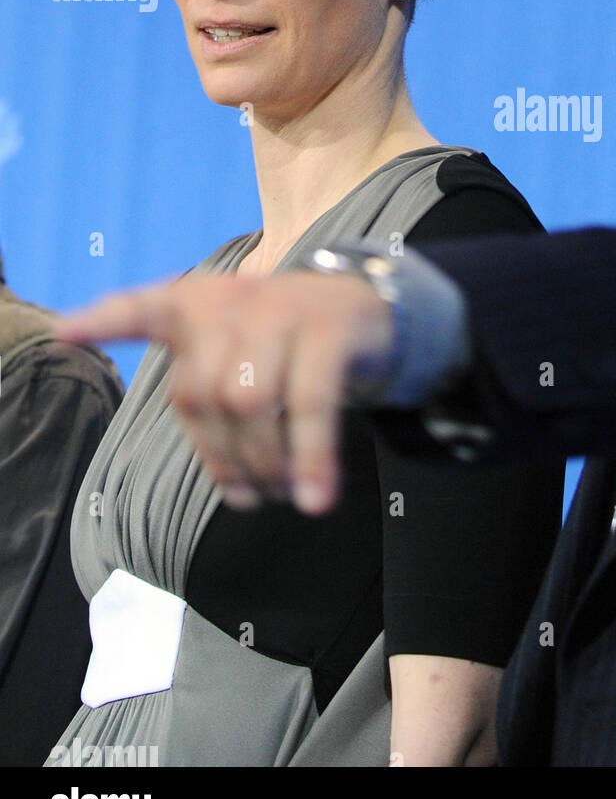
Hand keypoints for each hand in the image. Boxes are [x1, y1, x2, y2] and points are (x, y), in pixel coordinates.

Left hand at [52, 272, 395, 514]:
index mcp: (200, 304)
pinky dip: (311, 457)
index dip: (104, 320)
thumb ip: (206, 388)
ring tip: (285, 493)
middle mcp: (235, 301)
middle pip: (203, 394)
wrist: (367, 309)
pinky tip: (316, 496)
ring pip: (250, 403)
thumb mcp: (239, 347)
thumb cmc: (289, 342)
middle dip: (226, 460)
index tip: (64, 334)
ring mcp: (283, 310)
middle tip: (254, 495)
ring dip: (266, 463)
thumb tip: (227, 485)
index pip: (143, 306)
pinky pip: (310, 404)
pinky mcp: (327, 329)